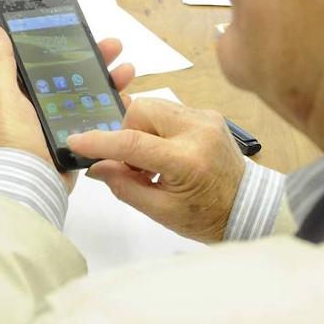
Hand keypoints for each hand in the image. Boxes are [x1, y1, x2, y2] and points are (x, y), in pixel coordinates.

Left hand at [0, 25, 134, 189]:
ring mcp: (60, 123)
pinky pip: (99, 119)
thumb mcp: (0, 94)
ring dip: (109, 80)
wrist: (30, 183)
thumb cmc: (12, 140)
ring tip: (127, 70)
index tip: (82, 31)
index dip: (64, 45)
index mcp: (19, 93)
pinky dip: (113, 108)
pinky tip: (126, 99)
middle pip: (73, 74)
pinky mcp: (78, 139)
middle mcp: (40, 106)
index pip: (45, 61)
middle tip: (114, 46)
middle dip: (94, 58)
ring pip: (89, 94)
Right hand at [67, 98, 246, 242]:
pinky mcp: (208, 114)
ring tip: (151, 162)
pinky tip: (166, 153)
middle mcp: (198, 130)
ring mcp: (206, 118)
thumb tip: (96, 167)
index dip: (100, 141)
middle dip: (126, 133)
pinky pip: (169, 111)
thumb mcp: (161, 211)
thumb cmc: (208, 216)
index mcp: (187, 160)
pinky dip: (158, 128)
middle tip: (133, 164)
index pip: (132, 142)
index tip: (76, 141)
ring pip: (153, 106)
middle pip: (140, 110)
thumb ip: (124, 186)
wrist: (248, 207)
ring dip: (142, 130)